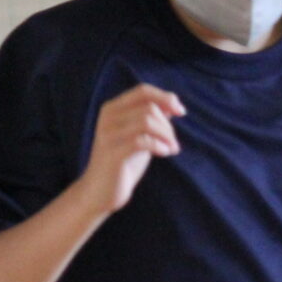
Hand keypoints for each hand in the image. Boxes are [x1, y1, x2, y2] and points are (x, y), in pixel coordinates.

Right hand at [79, 84, 183, 213]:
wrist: (100, 191)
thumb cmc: (124, 161)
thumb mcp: (139, 135)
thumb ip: (151, 118)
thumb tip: (172, 102)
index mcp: (113, 108)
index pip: (143, 90)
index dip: (166, 98)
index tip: (181, 112)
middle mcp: (107, 117)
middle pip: (149, 108)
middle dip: (168, 125)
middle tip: (172, 143)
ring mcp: (108, 135)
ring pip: (147, 121)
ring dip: (167, 135)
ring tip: (171, 149)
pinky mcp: (112, 153)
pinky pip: (142, 141)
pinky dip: (160, 146)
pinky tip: (164, 153)